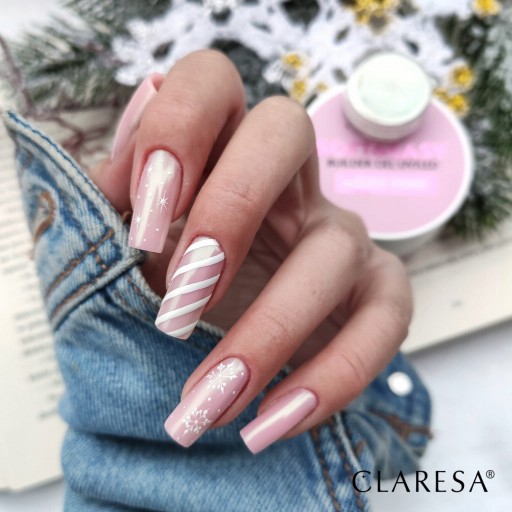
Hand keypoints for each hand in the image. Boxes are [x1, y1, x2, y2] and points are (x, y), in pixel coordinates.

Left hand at [90, 50, 411, 452]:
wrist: (217, 333)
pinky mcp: (377, 290)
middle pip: (286, 130)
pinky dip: (334, 376)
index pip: (212, 82)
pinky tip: (274, 422)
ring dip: (270, 332)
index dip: (177, 128)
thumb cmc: (167, 279)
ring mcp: (338, 232)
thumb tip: (124, 173)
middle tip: (179, 302)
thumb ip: (115, 206)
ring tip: (210, 401)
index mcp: (220, 146)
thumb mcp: (127, 243)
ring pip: (333, 250)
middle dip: (231, 208)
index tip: (141, 218)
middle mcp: (288, 176)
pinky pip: (383, 322)